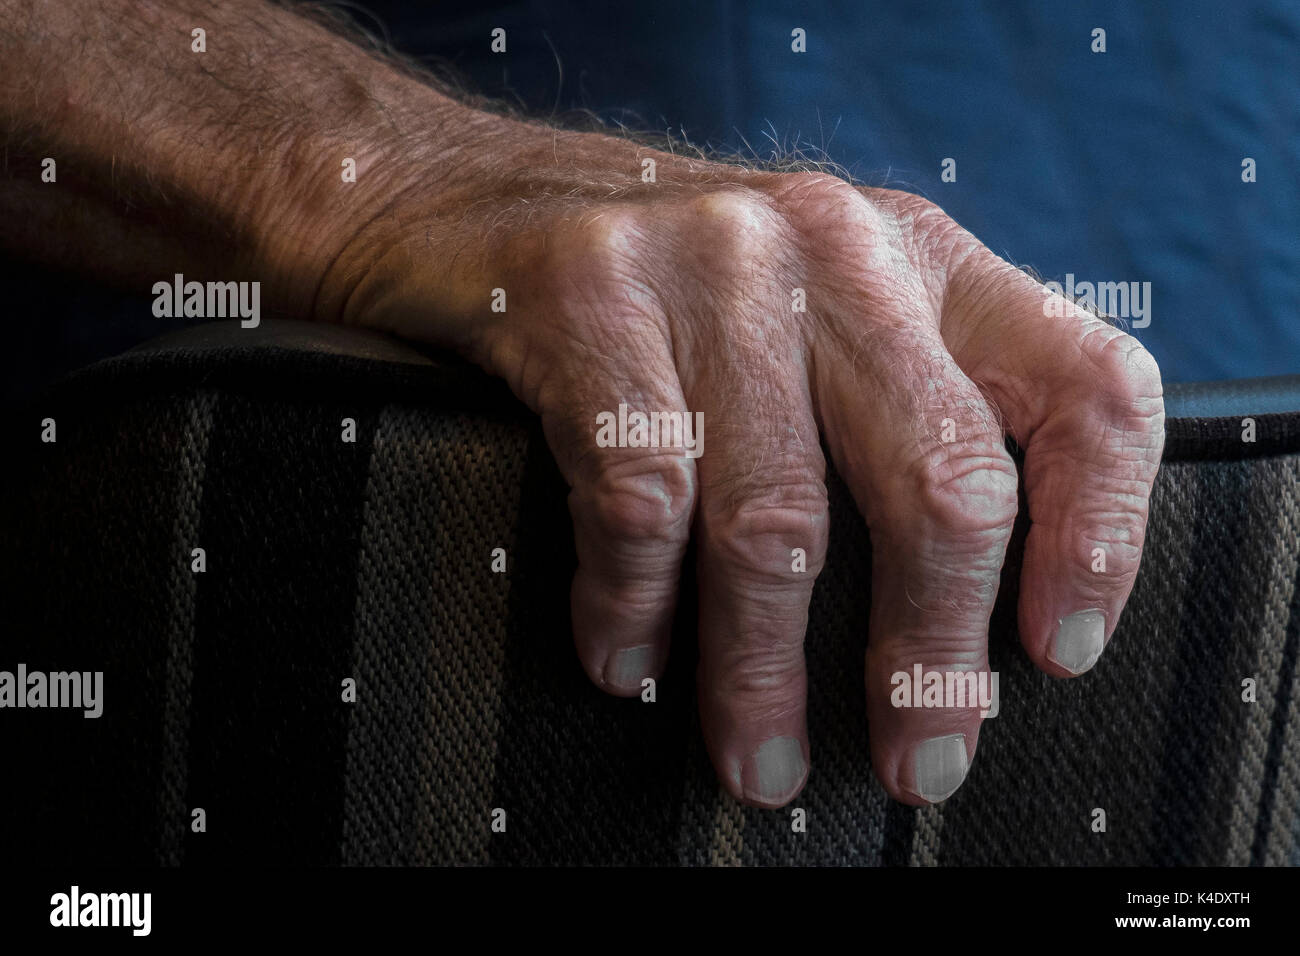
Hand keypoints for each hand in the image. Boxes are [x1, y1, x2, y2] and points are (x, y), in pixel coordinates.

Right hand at [326, 153, 1164, 808]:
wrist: (493, 200)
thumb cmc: (684, 292)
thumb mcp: (826, 314)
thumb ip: (902, 410)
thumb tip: (958, 615)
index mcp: (927, 262)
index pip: (1082, 385)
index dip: (1098, 530)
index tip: (1061, 652)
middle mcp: (838, 253)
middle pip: (938, 478)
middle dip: (929, 650)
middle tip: (917, 756)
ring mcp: (713, 271)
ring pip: (777, 517)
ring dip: (764, 669)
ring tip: (761, 754)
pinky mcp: (593, 303)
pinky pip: (640, 502)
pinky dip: (634, 609)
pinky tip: (628, 661)